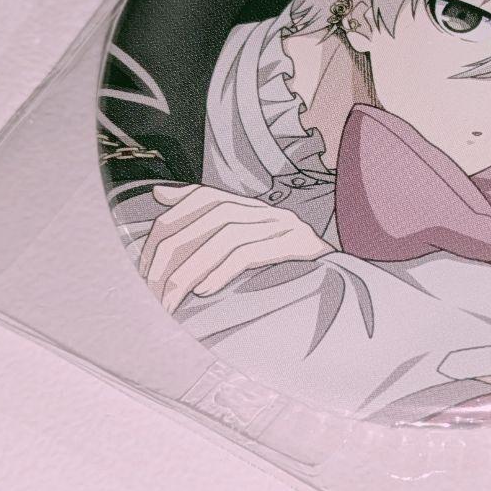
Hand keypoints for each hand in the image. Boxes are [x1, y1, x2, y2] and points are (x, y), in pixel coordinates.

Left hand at [138, 184, 333, 313]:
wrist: (344, 292)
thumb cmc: (288, 276)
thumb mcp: (242, 251)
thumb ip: (204, 224)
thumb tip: (160, 193)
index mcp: (255, 210)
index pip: (205, 197)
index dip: (171, 222)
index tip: (146, 261)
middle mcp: (270, 212)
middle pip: (211, 214)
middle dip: (173, 250)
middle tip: (152, 286)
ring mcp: (287, 227)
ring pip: (228, 234)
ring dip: (192, 267)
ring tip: (172, 296)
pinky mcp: (299, 247)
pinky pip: (253, 251)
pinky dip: (223, 271)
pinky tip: (205, 291)